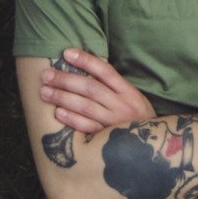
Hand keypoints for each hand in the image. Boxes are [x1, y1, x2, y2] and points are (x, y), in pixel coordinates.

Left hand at [40, 49, 155, 135]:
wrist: (152, 146)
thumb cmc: (136, 118)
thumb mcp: (132, 97)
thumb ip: (113, 86)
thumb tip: (85, 68)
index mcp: (128, 91)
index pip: (105, 70)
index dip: (86, 60)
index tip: (67, 53)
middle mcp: (121, 104)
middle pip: (90, 88)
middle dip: (65, 80)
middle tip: (46, 75)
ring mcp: (114, 122)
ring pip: (85, 106)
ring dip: (63, 98)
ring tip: (45, 92)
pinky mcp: (107, 139)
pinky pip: (87, 126)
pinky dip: (71, 119)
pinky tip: (58, 112)